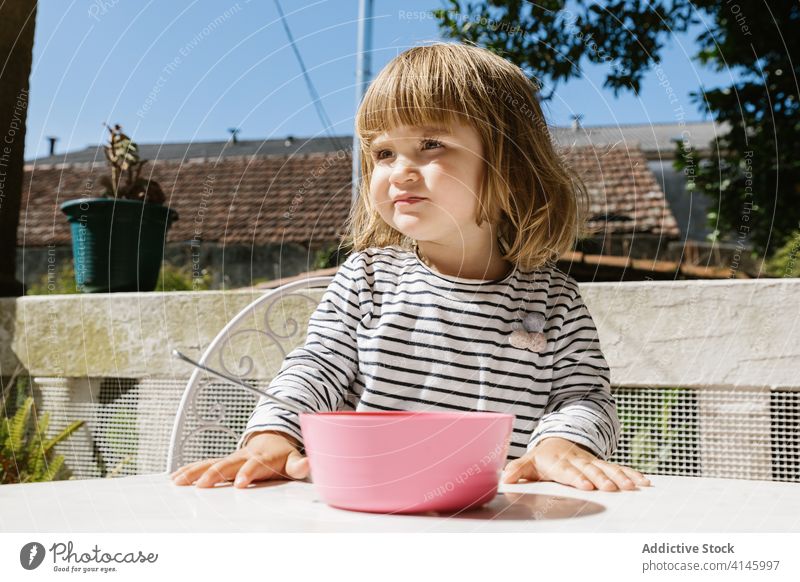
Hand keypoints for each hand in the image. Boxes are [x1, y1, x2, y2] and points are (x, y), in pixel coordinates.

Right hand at [170, 431, 308, 487]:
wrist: (273, 440)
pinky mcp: (222, 461)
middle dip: (214, 474)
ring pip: (211, 463)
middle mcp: (243, 456)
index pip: (254, 465)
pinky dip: (189, 470)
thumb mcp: (294, 460)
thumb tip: (310, 463)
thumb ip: (300, 465)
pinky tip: (175, 477)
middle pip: (227, 464)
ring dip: (195, 472)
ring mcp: (231, 458)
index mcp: (262, 458)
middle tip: (201, 485)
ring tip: (179, 481)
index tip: (240, 483)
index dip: (247, 473)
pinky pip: (203, 465)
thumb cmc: (282, 455)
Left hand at [501, 436, 650, 490]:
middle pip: (591, 470)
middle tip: (612, 488)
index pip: (568, 471)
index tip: (586, 486)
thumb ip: (518, 470)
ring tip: (633, 486)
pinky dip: (632, 474)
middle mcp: (578, 460)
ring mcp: (592, 462)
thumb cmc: (543, 458)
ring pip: (608, 468)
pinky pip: (619, 468)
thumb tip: (504, 477)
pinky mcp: (602, 464)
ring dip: (621, 477)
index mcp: (559, 462)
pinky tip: (644, 481)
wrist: (559, 441)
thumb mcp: (529, 462)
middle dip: (602, 479)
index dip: (577, 478)